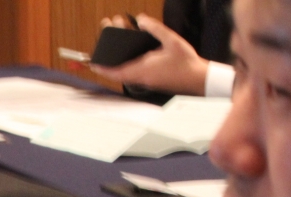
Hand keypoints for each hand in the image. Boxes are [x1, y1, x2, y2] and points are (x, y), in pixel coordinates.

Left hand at [91, 14, 208, 95]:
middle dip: (109, 58)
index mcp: (143, 70)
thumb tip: (141, 20)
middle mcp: (141, 78)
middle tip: (104, 45)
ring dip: (119, 60)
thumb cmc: (187, 62)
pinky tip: (132, 51)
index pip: (116, 72)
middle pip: (118, 70)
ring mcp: (146, 81)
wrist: (198, 80)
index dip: (103, 69)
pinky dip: (128, 63)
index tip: (92, 64)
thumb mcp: (172, 41)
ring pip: (126, 72)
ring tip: (119, 43)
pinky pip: (134, 73)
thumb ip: (156, 29)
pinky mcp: (151, 81)